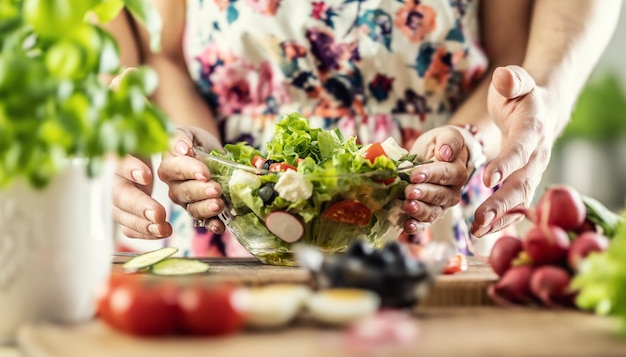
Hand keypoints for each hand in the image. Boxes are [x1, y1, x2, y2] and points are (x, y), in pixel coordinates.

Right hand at [110, 68, 171, 239]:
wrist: (114, 144)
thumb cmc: (124, 125)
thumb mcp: (126, 107)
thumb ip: (125, 92)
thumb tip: (128, 71)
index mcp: (110, 151)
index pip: (115, 160)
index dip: (129, 167)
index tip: (146, 174)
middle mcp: (108, 176)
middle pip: (117, 194)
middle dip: (138, 204)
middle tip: (159, 213)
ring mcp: (112, 195)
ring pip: (122, 214)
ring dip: (143, 223)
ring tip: (165, 228)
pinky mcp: (120, 210)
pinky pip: (127, 226)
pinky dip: (143, 232)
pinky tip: (162, 235)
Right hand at [157, 126, 225, 233]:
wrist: (207, 152)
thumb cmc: (195, 141)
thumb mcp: (188, 133)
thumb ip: (181, 137)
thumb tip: (182, 148)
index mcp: (169, 166)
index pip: (175, 169)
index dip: (189, 171)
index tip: (204, 172)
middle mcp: (174, 186)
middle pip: (183, 192)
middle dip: (200, 191)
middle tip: (216, 189)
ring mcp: (186, 201)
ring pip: (192, 208)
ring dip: (206, 209)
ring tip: (219, 204)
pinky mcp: (199, 211)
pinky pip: (203, 221)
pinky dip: (212, 224)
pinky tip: (220, 225)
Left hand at [403, 126, 470, 233]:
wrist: (434, 156)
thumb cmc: (439, 145)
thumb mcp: (445, 135)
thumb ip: (448, 140)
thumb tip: (445, 152)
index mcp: (457, 171)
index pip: (446, 173)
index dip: (431, 174)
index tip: (415, 174)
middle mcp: (452, 191)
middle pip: (440, 195)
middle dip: (424, 194)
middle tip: (409, 191)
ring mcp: (441, 205)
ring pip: (434, 211)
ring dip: (420, 211)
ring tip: (407, 206)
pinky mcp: (430, 214)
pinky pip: (425, 223)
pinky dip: (416, 226)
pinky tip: (407, 226)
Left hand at [471, 65, 555, 236]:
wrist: (542, 109)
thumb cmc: (521, 95)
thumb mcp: (516, 80)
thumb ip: (512, 80)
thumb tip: (505, 77)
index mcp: (533, 129)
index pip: (521, 148)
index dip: (507, 163)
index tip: (488, 179)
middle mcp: (538, 154)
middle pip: (523, 182)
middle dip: (502, 202)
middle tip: (480, 220)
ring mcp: (534, 170)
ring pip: (521, 197)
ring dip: (501, 217)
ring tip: (478, 231)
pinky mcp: (527, 180)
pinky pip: (518, 203)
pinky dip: (504, 218)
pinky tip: (485, 230)